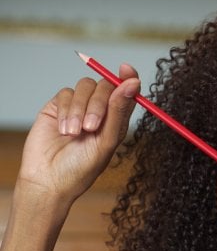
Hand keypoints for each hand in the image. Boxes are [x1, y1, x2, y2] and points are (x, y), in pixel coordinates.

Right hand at [17, 64, 139, 202]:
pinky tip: (64, 130)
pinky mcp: (58, 107)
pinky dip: (67, 110)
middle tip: (91, 127)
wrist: (49, 180)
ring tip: (75, 134)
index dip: (128, 78)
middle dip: (99, 104)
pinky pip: (66, 93)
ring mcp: (79, 107)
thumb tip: (133, 82)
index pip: (127, 92)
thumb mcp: (106, 141)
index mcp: (116, 120)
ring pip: (85, 87)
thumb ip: (119, 111)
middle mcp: (100, 111)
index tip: (127, 70)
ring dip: (81, 109)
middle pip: (106, 86)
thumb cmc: (82, 167)